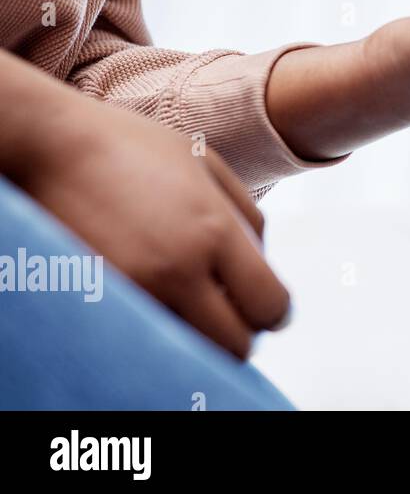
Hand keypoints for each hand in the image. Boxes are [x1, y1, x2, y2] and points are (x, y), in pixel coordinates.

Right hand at [0, 55, 290, 358]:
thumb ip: (247, 219)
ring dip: (198, 335)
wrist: (49, 144)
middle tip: (229, 310)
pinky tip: (156, 295)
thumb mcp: (207, 164)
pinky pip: (146, 337)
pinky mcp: (97, 302)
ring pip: (188, 349)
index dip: (275, 314)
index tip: (267, 309)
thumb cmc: (133, 146)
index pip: (268, 306)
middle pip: (234, 346)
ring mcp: (131, 291)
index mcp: (212, 232)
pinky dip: (159, 327)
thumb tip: (265, 266)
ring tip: (189, 300)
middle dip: (239, 332)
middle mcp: (175, 270)